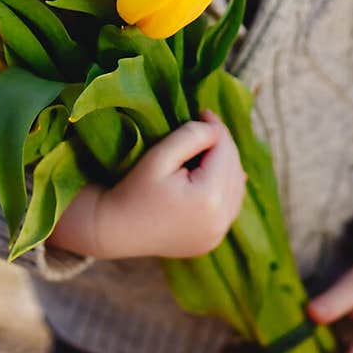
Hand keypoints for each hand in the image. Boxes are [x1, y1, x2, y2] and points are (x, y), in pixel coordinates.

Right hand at [95, 110, 246, 259]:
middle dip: (223, 145)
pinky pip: (230, 207)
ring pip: (237, 187)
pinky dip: (226, 187)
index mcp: (209, 199)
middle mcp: (220, 221)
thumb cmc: (133, 189)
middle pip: (234, 168)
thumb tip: (216, 128)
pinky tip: (214, 174)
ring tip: (208, 148)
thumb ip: (191, 136)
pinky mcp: (212, 240)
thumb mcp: (160, 156)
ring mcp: (217, 234)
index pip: (226, 151)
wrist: (115, 230)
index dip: (216, 128)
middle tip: (206, 126)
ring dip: (228, 165)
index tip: (204, 112)